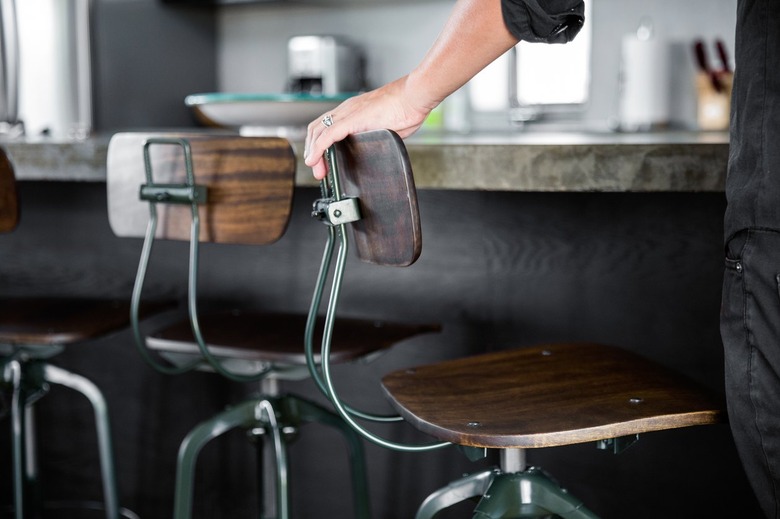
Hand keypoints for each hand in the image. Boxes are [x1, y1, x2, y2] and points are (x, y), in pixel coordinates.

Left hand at [304, 76, 432, 179]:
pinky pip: (327, 135)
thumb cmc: (407, 107)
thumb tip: (376, 148)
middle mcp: (346, 110)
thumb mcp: (386, 127)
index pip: (326, 127)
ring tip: (317, 169)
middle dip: (312, 151)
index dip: (319, 145)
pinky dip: (317, 149)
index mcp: (353, 111)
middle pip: (317, 129)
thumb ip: (376, 136)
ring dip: (313, 153)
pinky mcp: (351, 119)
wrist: (415, 95)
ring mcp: (347, 113)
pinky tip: (315, 160)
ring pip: (318, 131)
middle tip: (318, 169)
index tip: (322, 162)